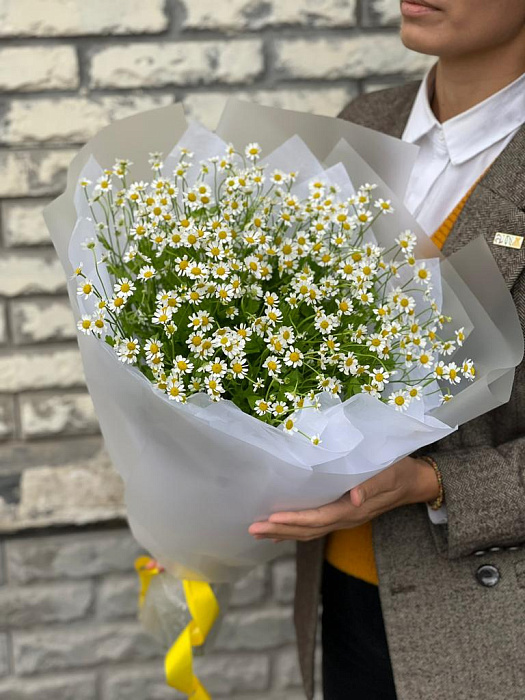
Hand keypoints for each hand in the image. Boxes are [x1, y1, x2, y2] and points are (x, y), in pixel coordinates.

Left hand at [248, 456, 439, 542]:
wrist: (415, 483)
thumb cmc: (400, 472)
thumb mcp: (390, 474)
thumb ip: (373, 486)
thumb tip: (354, 497)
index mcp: (353, 509)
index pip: (317, 518)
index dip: (293, 520)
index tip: (270, 519)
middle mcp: (345, 519)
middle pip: (307, 530)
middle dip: (279, 530)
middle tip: (252, 529)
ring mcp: (344, 520)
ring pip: (309, 531)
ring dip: (283, 532)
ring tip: (257, 532)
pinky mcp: (342, 515)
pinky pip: (315, 527)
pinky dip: (295, 530)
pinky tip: (279, 531)